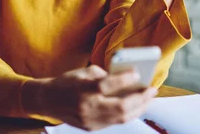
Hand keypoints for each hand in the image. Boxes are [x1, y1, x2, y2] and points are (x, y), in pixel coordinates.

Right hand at [29, 65, 157, 130]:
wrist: (47, 100)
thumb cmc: (67, 82)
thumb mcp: (84, 72)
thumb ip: (105, 75)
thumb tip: (128, 79)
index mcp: (85, 89)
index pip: (109, 84)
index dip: (126, 78)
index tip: (138, 72)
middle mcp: (88, 107)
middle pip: (121, 106)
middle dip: (141, 99)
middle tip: (152, 90)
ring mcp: (90, 120)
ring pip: (121, 118)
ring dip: (138, 108)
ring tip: (148, 99)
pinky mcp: (91, 127)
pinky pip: (114, 121)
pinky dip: (127, 113)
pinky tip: (135, 106)